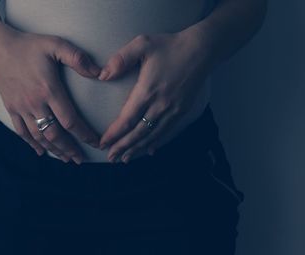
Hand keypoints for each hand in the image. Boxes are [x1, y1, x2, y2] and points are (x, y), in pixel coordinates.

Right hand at [0, 31, 101, 163]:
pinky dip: (32, 144)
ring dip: (54, 149)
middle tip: (81, 159)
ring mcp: (21, 108)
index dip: (85, 135)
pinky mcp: (11, 108)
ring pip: (39, 136)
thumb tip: (100, 73)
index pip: (71, 120)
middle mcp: (35, 103)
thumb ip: (78, 58)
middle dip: (70, 149)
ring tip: (66, 159)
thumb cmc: (28, 45)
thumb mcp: (56, 44)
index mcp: (49, 90)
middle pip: (55, 135)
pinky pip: (22, 132)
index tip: (96, 143)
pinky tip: (41, 151)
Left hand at [98, 30, 211, 162]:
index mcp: (147, 91)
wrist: (202, 50)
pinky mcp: (183, 111)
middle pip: (138, 133)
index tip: (103, 144)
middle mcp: (160, 105)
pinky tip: (149, 150)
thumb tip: (102, 76)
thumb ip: (120, 59)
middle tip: (111, 159)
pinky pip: (167, 132)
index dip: (114, 135)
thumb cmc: (170, 45)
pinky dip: (156, 143)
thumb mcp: (142, 44)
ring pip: (152, 136)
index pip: (127, 120)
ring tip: (126, 159)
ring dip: (138, 149)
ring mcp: (173, 110)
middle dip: (123, 147)